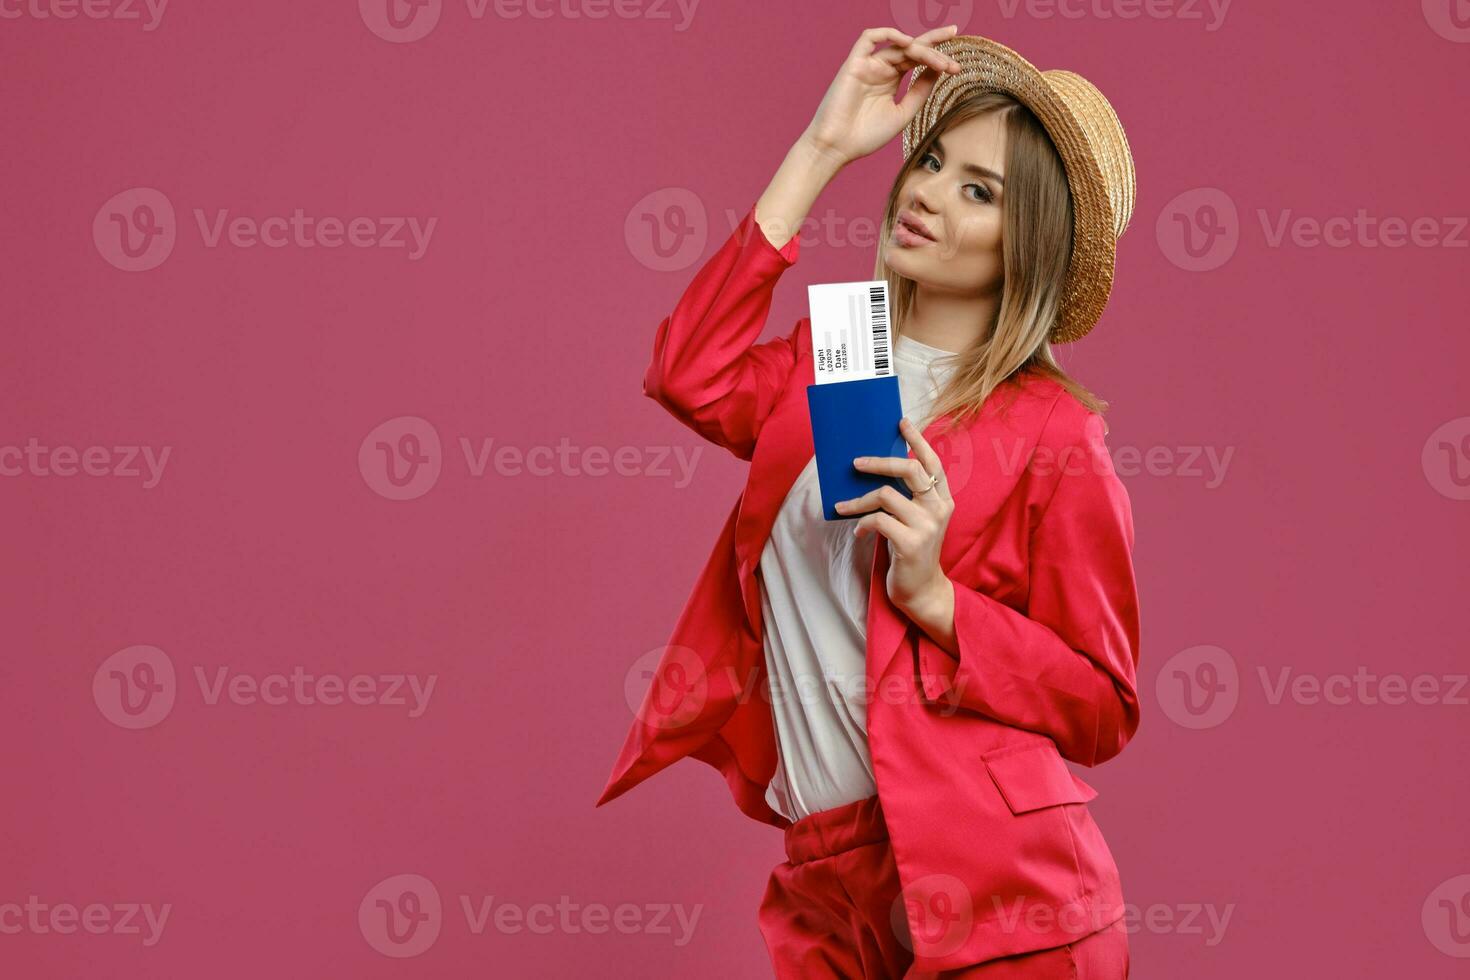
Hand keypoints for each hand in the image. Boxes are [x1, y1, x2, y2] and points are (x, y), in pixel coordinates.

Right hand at [800, 25, 962, 167]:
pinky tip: (908, 43)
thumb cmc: (866, 136)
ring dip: (922, 50)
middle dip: (936, 50)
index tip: (958, 64)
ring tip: (939, 63)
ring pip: (899, 45)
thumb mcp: (902, 114)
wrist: (838, 147)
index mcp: (891, 80)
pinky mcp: (854, 63)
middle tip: (954, 64)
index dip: (938, 55)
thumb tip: (938, 71)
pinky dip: (889, 34)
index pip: (918, 59)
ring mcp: (868, 64)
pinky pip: (869, 37)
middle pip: (913, 49)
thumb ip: (920, 92)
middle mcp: (881, 68)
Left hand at [835, 417, 954, 614]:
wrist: (921, 590)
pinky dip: (862, 524)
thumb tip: (874, 467)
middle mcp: (939, 509)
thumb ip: (906, 496)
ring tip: (844, 507)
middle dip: (879, 461)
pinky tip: (858, 532)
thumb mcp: (915, 519)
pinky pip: (877, 521)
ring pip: (885, 495)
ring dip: (858, 500)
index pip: (933, 462)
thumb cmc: (911, 550)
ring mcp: (927, 526)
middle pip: (910, 469)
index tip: (901, 422)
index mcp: (943, 499)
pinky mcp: (910, 543)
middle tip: (856, 462)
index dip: (918, 440)